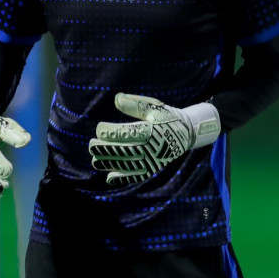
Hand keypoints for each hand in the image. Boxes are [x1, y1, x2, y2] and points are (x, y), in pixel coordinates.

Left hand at [89, 93, 221, 185]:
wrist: (187, 133)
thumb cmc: (167, 116)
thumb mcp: (154, 107)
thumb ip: (134, 104)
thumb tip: (116, 99)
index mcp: (153, 129)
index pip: (130, 132)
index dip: (113, 132)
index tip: (99, 129)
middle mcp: (154, 146)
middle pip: (127, 150)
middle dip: (107, 149)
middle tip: (91, 145)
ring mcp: (154, 159)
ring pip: (129, 165)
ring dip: (111, 164)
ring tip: (95, 161)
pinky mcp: (154, 168)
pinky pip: (137, 175)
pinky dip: (123, 178)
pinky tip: (109, 178)